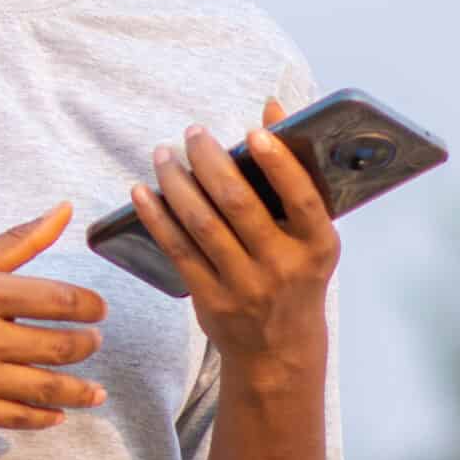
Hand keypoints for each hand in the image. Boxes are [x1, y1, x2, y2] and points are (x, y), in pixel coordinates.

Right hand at [0, 202, 109, 430]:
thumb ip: (17, 240)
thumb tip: (65, 209)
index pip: (58, 300)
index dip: (89, 306)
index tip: (98, 309)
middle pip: (59, 346)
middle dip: (86, 345)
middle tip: (93, 342)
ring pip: (46, 388)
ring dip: (80, 391)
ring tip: (96, 391)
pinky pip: (17, 417)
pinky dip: (45, 417)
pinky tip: (58, 412)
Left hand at [130, 98, 339, 381]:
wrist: (279, 350)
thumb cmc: (295, 274)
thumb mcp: (310, 235)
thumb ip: (294, 175)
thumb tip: (272, 109)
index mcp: (318, 246)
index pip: (305, 200)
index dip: (280, 164)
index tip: (254, 131)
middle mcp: (283, 266)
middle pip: (239, 204)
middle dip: (210, 161)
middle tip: (193, 132)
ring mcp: (245, 285)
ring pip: (201, 223)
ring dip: (176, 182)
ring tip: (163, 154)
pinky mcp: (210, 298)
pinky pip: (177, 249)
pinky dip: (156, 217)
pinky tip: (142, 192)